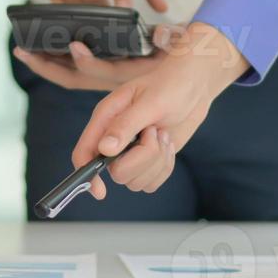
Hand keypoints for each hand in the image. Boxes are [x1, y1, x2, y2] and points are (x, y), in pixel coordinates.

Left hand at [14, 25, 181, 90]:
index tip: (74, 44)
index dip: (86, 61)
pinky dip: (56, 62)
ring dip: (46, 63)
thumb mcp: (178, 45)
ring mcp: (105, 80)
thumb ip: (169, 38)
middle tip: (23, 50)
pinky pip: (73, 72)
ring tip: (25, 49)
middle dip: (47, 66)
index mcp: (129, 76)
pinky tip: (41, 48)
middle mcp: (113, 82)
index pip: (102, 71)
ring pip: (69, 76)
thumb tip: (161, 33)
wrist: (192, 71)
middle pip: (72, 78)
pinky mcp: (102, 74)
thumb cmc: (182, 57)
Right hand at [71, 22, 249, 199]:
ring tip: (162, 135)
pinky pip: (152, 182)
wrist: (193, 87)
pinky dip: (165, 167)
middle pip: (117, 173)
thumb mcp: (149, 102)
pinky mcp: (149, 160)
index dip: (86, 174)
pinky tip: (167, 145)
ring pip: (136, 181)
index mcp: (106, 119)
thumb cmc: (169, 85)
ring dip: (157, 161)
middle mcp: (114, 138)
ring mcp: (131, 152)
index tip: (101, 192)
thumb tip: (104, 149)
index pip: (84, 153)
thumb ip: (125, 125)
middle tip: (154, 133)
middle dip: (142, 159)